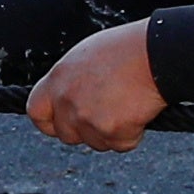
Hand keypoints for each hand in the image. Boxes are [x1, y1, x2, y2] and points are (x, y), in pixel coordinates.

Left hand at [25, 22, 166, 153]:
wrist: (157, 53)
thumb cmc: (128, 49)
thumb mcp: (86, 57)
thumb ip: (71, 81)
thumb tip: (68, 99)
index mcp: (58, 78)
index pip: (36, 112)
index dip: (50, 122)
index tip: (62, 123)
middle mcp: (67, 100)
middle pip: (67, 135)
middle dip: (86, 130)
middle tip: (109, 111)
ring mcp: (87, 118)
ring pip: (96, 142)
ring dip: (111, 131)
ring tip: (127, 103)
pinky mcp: (110, 130)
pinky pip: (120, 144)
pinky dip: (132, 134)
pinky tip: (139, 111)